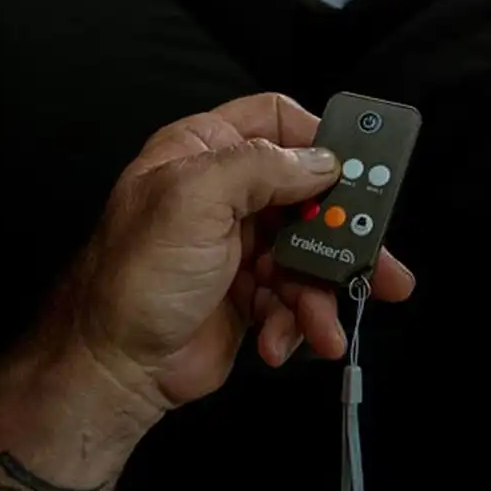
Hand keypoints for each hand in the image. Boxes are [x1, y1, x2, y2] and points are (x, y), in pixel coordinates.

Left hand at [57, 93, 414, 410]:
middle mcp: (227, 194)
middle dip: (343, 233)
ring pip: (311, 253)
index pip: (276, 120)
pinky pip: (296, 297)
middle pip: (309, 193)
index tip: (358, 171)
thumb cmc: (135, 278)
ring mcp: (241, 245)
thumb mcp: (194, 199)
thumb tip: (324, 161)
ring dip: (322, 293)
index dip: (320, 140)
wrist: (113, 369)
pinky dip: (297, 322)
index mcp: (205, 153)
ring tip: (325, 326)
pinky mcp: (252, 292)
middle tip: (377, 260)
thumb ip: (262, 167)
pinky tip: (278, 341)